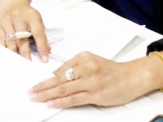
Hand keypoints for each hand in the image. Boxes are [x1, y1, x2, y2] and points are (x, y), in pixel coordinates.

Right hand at [0, 0, 49, 62]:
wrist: (13, 3)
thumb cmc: (28, 15)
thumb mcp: (38, 20)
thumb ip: (43, 35)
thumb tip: (48, 50)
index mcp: (32, 16)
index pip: (38, 32)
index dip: (41, 46)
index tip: (44, 59)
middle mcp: (19, 18)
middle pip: (22, 37)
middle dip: (25, 52)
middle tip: (28, 63)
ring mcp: (7, 21)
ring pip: (10, 40)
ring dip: (14, 52)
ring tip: (18, 62)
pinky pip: (1, 40)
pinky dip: (4, 49)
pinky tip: (8, 56)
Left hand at [29, 52, 162, 107]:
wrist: (133, 76)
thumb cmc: (112, 71)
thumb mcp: (92, 62)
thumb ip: (75, 67)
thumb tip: (56, 76)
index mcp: (83, 57)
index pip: (60, 69)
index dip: (45, 78)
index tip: (34, 84)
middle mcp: (86, 67)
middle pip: (59, 79)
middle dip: (42, 86)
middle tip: (29, 91)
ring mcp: (91, 81)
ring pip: (64, 89)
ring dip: (47, 94)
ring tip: (35, 98)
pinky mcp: (96, 94)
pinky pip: (74, 99)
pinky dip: (61, 101)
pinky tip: (51, 103)